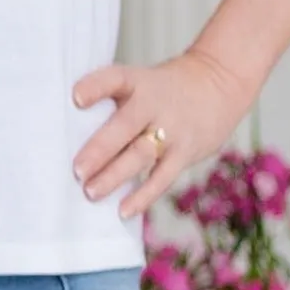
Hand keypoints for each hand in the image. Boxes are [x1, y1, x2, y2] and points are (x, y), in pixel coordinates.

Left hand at [70, 46, 256, 221]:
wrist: (216, 85)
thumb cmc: (162, 89)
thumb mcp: (140, 81)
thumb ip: (112, 102)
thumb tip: (73, 134)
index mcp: (137, 81)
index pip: (114, 78)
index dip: (95, 87)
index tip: (76, 97)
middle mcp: (153, 104)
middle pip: (125, 125)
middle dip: (100, 149)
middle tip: (77, 170)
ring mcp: (171, 130)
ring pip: (141, 155)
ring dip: (115, 176)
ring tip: (90, 192)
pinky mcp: (185, 153)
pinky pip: (162, 177)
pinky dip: (143, 196)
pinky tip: (123, 210)